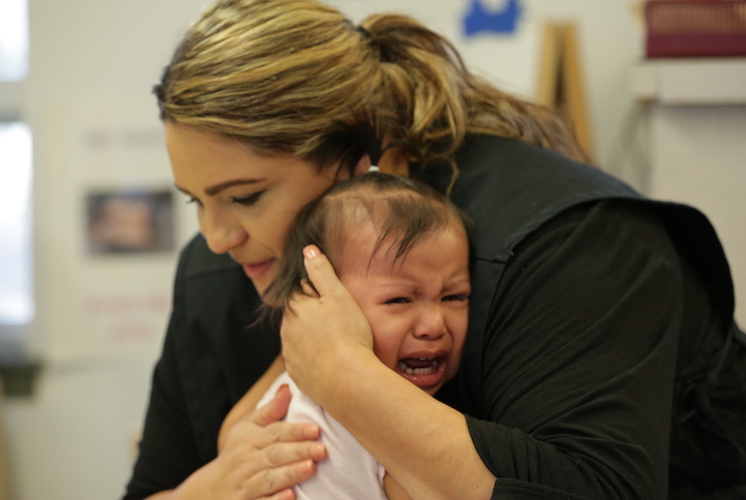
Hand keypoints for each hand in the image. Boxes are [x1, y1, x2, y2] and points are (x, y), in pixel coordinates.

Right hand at [193, 384, 326, 499]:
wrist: (210, 490)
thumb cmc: (237, 454)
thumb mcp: (247, 429)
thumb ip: (270, 411)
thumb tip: (288, 388)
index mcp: (250, 440)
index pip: (275, 433)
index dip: (295, 431)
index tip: (316, 429)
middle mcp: (247, 461)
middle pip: (275, 455)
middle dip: (299, 451)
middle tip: (322, 449)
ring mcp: (246, 485)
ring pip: (269, 479)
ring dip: (290, 474)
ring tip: (310, 468)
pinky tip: (291, 496)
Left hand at [280, 245, 374, 401]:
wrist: (347, 380)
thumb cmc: (347, 335)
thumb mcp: (339, 296)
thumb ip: (322, 272)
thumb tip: (308, 250)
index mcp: (294, 308)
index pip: (299, 292)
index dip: (316, 294)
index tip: (332, 303)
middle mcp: (286, 331)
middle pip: (298, 316)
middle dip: (313, 316)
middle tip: (339, 323)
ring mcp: (290, 355)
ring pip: (299, 338)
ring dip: (313, 338)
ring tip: (338, 343)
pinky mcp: (297, 374)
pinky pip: (304, 360)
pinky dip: (315, 358)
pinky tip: (332, 360)